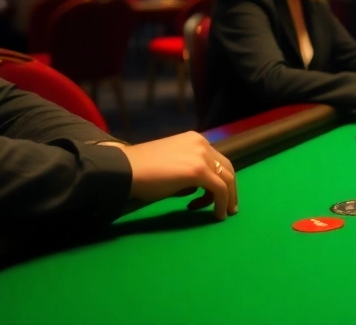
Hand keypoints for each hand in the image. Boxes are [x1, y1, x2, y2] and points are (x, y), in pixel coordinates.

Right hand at [120, 132, 236, 219]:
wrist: (124, 170)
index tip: (216, 195)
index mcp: (195, 140)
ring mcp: (201, 156)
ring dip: (227, 198)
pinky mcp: (199, 171)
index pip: (216, 160)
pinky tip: (217, 215)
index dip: (220, 179)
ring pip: (227, 179)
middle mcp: (202, 144)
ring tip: (220, 214)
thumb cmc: (142, 171)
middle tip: (229, 206)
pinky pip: (220, 189)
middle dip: (231, 189)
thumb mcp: (172, 166)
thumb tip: (197, 189)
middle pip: (227, 168)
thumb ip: (187, 172)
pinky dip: (222, 203)